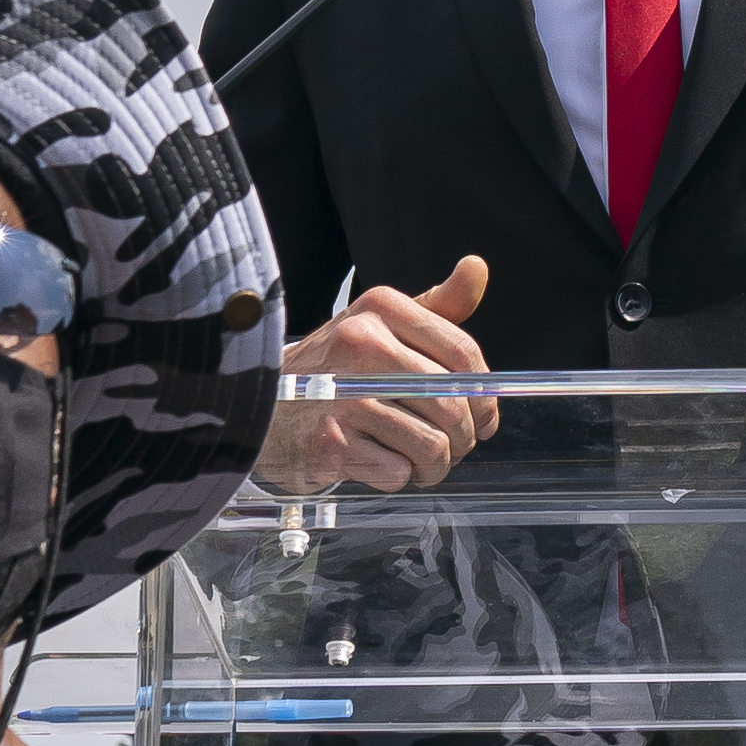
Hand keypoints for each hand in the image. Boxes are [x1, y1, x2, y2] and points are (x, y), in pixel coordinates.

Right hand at [255, 254, 499, 493]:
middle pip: (452, 403)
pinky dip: (401, 477)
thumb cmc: (333, 370)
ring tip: (420, 462)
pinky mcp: (330, 441)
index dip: (484, 395)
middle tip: (452, 446)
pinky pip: (400, 471)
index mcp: (379, 309)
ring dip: (436, 465)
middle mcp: (359, 344)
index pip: (462, 353)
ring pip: (433, 444)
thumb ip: (436, 306)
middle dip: (463, 437)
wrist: (262, 409)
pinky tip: (384, 464)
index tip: (483, 417)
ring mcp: (342, 394)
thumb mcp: (380, 325)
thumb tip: (476, 268)